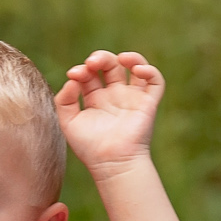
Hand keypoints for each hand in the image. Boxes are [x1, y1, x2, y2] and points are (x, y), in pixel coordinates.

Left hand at [55, 50, 163, 173]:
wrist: (111, 163)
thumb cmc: (89, 147)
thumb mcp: (69, 122)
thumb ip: (64, 100)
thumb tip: (71, 80)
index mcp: (95, 98)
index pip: (89, 74)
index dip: (82, 69)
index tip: (74, 74)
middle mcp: (114, 95)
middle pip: (110, 65)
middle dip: (101, 58)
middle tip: (92, 63)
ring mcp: (132, 98)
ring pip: (135, 67)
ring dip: (129, 57)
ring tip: (120, 58)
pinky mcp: (148, 103)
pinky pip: (155, 82)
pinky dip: (150, 70)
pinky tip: (137, 69)